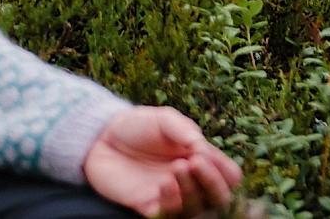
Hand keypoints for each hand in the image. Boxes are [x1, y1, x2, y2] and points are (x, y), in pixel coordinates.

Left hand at [82, 106, 241, 216]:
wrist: (101, 137)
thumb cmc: (137, 126)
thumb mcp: (163, 119)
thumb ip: (183, 129)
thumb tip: (202, 148)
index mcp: (199, 159)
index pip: (228, 176)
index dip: (224, 171)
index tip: (206, 155)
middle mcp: (189, 181)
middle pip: (217, 198)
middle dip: (212, 183)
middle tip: (196, 163)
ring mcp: (170, 195)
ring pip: (195, 209)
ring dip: (191, 191)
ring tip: (176, 168)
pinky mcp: (148, 206)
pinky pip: (168, 215)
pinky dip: (170, 203)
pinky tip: (163, 184)